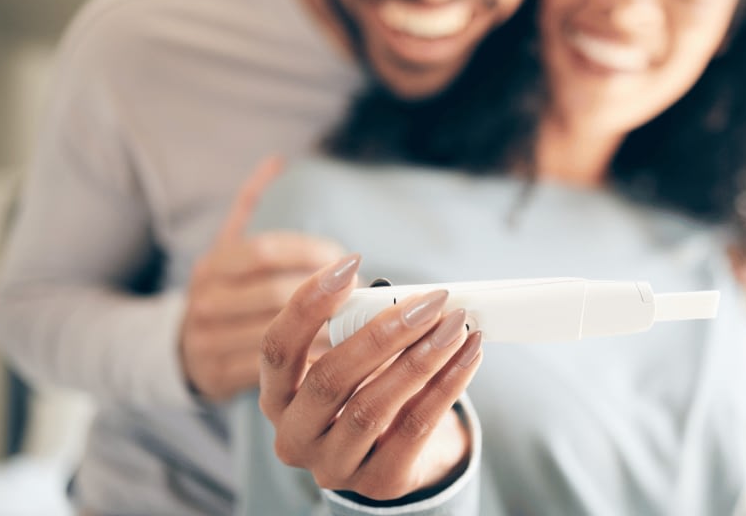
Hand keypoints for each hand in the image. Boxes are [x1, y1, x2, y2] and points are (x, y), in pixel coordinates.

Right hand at [180, 157, 343, 401]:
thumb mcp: (228, 249)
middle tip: (365, 295)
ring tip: (365, 325)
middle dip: (327, 295)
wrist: (180, 353)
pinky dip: (312, 362)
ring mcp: (208, 342)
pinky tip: (342, 356)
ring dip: (328, 330)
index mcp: (212, 265)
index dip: (311, 252)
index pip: (266, 250)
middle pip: (277, 294)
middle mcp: (205, 302)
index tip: (347, 258)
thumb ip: (251, 206)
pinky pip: (276, 371)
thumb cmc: (224, 293)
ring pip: (281, 335)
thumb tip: (277, 161)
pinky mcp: (219, 377)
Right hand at [259, 255, 483, 501]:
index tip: (349, 263)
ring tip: (456, 324)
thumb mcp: (354, 360)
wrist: (402, 453)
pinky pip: (416, 428)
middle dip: (384, 333)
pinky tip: (469, 355)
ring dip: (422, 358)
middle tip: (429, 301)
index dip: (308, 304)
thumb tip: (406, 296)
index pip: (277, 348)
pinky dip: (447, 385)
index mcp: (277, 397)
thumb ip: (361, 327)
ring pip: (374, 406)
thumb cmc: (370, 389)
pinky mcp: (380, 482)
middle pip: (330, 378)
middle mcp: (295, 437)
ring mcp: (334, 466)